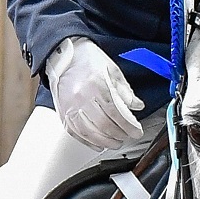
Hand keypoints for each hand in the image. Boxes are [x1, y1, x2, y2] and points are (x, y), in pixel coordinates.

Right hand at [45, 38, 149, 152]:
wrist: (63, 54)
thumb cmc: (87, 60)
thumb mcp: (112, 69)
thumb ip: (125, 90)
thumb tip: (137, 106)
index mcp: (96, 84)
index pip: (116, 112)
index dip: (128, 126)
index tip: (136, 132)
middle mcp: (81, 97)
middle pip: (104, 125)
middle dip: (119, 135)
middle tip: (128, 137)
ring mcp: (70, 106)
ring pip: (89, 132)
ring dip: (105, 141)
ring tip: (115, 143)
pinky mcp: (62, 111)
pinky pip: (75, 132)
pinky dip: (88, 141)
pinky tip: (98, 145)